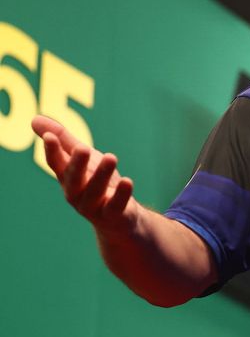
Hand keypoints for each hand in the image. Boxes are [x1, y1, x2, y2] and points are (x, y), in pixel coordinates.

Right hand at [31, 115, 139, 235]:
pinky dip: (121, 195)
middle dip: (77, 164)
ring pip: (94, 192)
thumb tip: (34, 118)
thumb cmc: (97, 182)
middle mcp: (76, 193)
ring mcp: (93, 206)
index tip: (49, 137)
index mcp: (67, 177)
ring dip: (102, 175)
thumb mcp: (82, 158)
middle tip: (83, 148)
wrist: (119, 218)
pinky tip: (128, 181)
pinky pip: (115, 206)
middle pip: (73, 179)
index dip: (52, 151)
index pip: (56, 164)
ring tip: (111, 157)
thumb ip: (62, 140)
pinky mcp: (113, 215)